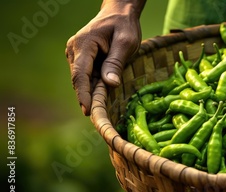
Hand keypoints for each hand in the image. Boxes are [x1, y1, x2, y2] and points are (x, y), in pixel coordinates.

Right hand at [65, 1, 144, 115]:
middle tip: (97, 118)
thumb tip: (109, 84)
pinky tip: (100, 98)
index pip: (80, 74)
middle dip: (86, 98)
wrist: (118, 14)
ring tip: (99, 112)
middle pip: (79, 79)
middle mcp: (74, 50)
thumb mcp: (126, 42)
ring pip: (81, 79)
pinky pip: (85, 76)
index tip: (87, 111)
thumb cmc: (124, 26)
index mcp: (84, 44)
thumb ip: (116, 62)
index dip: (83, 94)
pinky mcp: (81, 59)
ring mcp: (75, 54)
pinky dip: (92, 87)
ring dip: (90, 93)